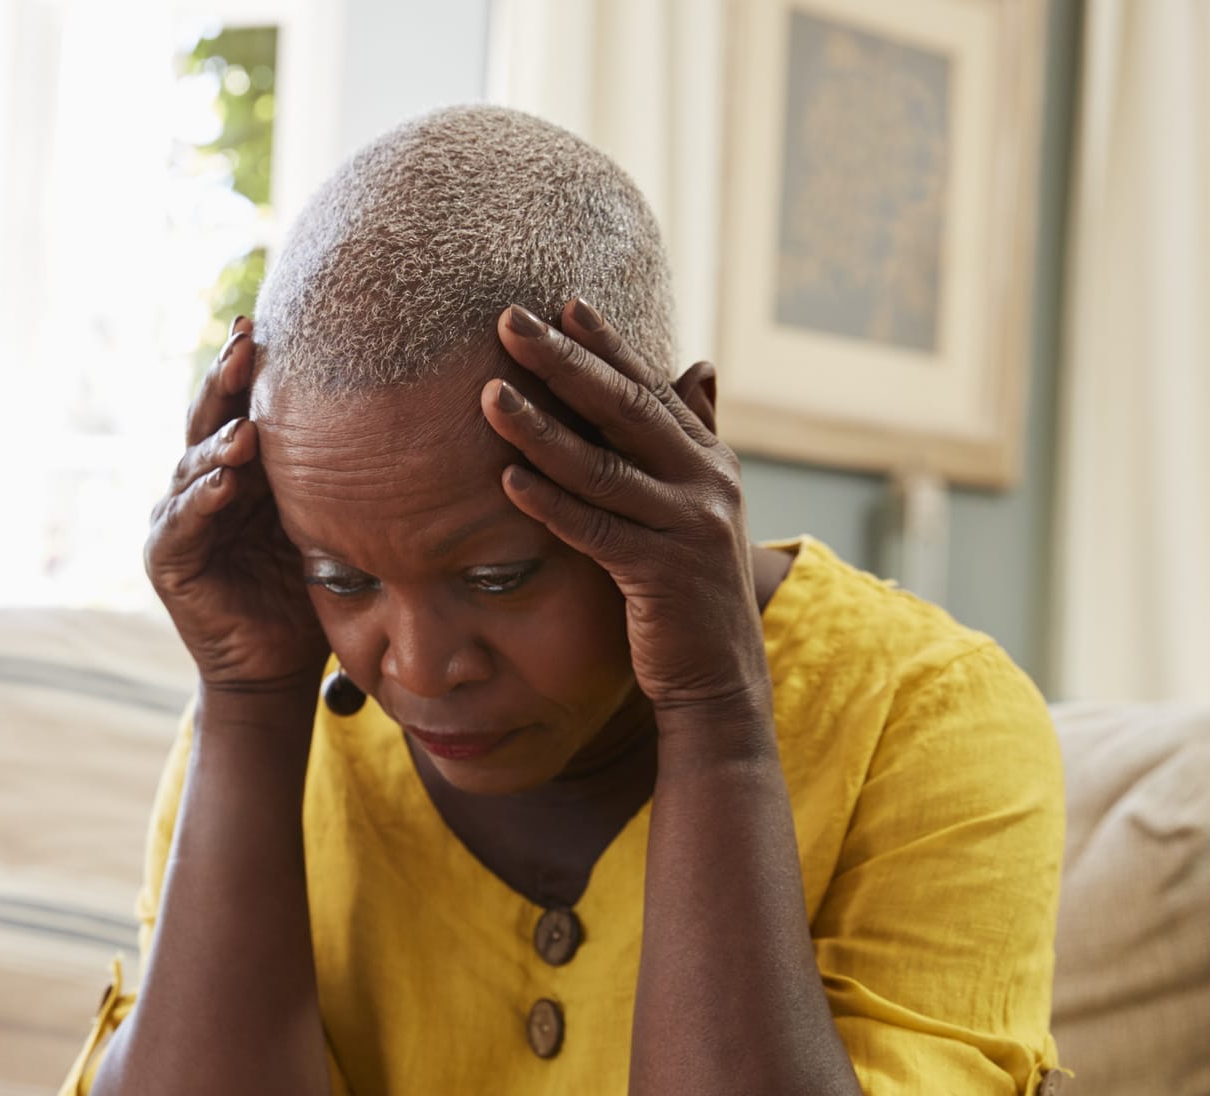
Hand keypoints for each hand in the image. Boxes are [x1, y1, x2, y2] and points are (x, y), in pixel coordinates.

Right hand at [147, 316, 329, 696]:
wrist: (277, 668)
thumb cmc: (309, 594)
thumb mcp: (327, 523)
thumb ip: (337, 477)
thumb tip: (407, 413)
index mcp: (243, 469)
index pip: (242, 405)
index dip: (251, 367)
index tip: (270, 323)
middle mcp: (203, 483)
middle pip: (210, 420)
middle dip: (225, 382)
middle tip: (244, 345)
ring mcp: (178, 519)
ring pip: (193, 466)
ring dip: (218, 444)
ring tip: (245, 429)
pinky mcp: (168, 560)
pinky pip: (182, 523)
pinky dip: (201, 500)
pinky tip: (223, 481)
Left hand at [481, 300, 768, 716]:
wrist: (719, 678)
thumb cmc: (690, 591)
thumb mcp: (698, 507)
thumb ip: (694, 437)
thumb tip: (700, 365)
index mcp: (708, 460)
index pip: (648, 387)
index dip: (605, 344)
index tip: (560, 302)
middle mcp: (706, 483)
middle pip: (623, 410)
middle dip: (563, 362)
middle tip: (510, 321)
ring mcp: (689, 528)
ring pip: (602, 467)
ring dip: (541, 428)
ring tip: (489, 396)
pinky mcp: (663, 576)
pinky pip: (596, 531)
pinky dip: (551, 504)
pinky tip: (507, 480)